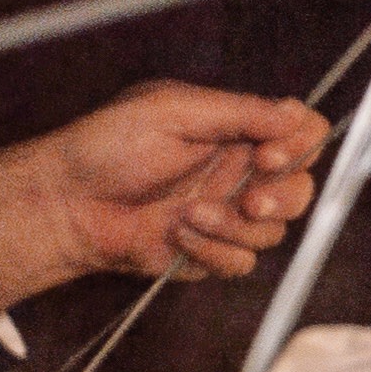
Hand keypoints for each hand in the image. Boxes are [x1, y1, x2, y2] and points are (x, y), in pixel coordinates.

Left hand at [0, 82, 328, 303]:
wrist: (68, 204)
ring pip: (276, 230)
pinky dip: (214, 250)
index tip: (270, 154)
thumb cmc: (107, 147)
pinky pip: (245, 261)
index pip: (302, 132)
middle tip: (249, 199)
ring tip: (187, 214)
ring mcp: (230, 214)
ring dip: (235, 225)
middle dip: (280, 196)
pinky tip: (177, 234)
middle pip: (301, 188)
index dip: (302, 146)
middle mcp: (239, 172)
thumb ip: (239, 112)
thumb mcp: (172, 110)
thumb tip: (294, 115)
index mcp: (234, 131)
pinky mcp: (215, 251)